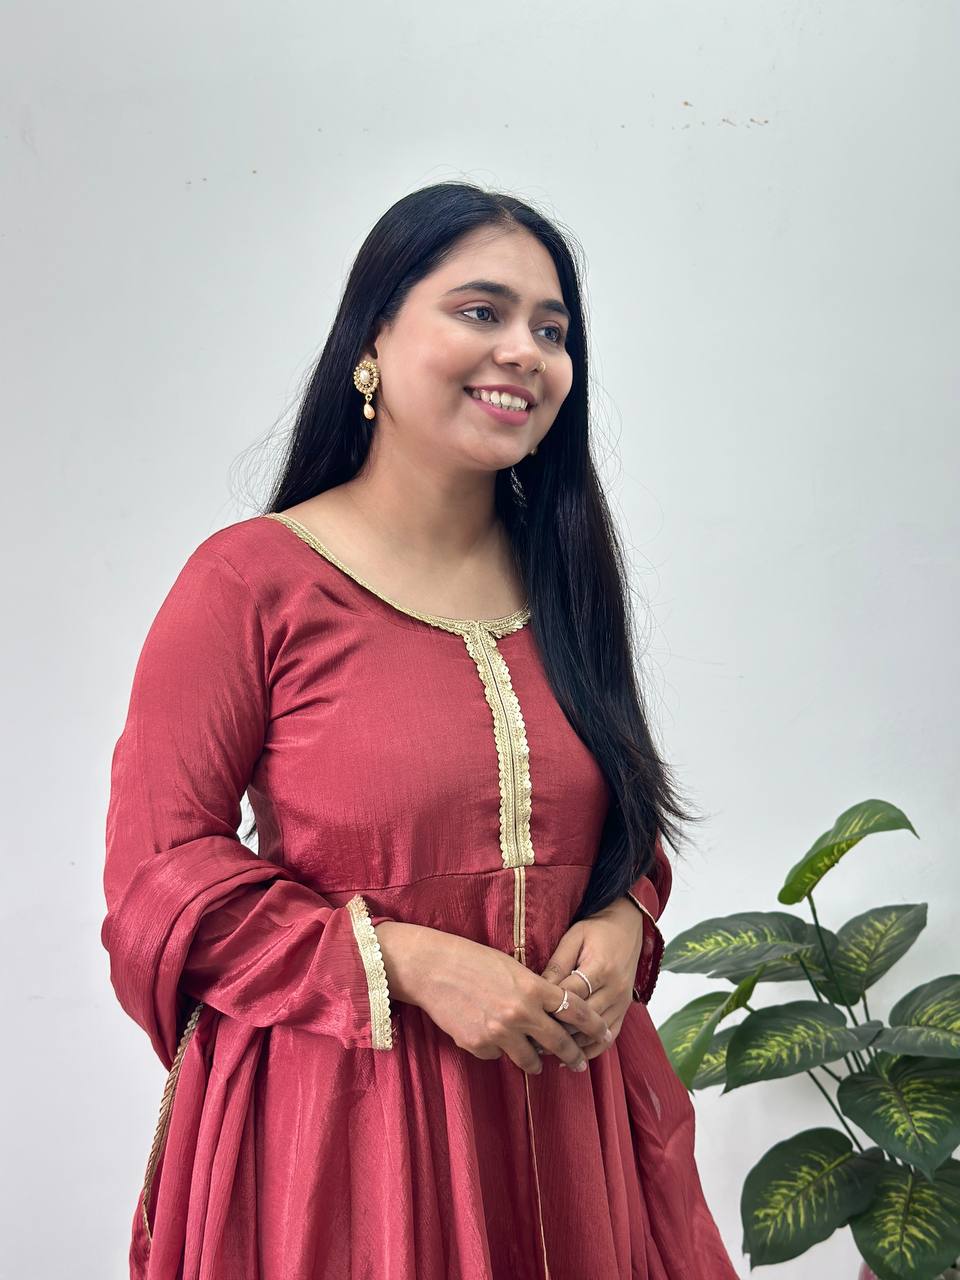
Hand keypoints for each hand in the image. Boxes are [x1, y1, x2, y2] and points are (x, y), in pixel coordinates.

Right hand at [375, 922, 611, 1074]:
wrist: (432, 968)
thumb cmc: (472, 960)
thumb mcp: (512, 968)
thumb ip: (534, 990)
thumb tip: (551, 1012)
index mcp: (532, 988)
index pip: (575, 1010)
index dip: (593, 1024)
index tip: (604, 1034)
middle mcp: (520, 1013)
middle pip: (559, 1043)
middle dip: (573, 1056)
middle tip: (580, 1064)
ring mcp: (499, 1033)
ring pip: (530, 1060)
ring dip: (536, 1062)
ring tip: (539, 1064)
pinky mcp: (478, 1045)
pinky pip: (497, 1055)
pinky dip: (498, 1049)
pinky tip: (489, 1035)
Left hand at [538, 898, 644, 1060]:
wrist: (627, 927)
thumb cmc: (596, 930)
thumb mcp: (573, 939)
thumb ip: (557, 965)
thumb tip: (538, 990)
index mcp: (600, 968)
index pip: (571, 996)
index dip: (549, 1008)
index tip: (528, 1017)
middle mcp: (614, 989)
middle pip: (583, 1019)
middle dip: (557, 1030)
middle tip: (531, 1040)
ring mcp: (622, 1002)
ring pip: (596, 1033)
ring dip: (573, 1044)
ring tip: (547, 1051)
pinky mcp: (625, 1009)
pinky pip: (611, 1036)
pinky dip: (593, 1048)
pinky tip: (574, 1055)